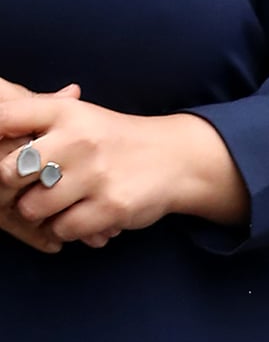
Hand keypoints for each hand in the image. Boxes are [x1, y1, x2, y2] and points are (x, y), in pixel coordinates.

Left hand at [0, 94, 248, 247]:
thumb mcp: (78, 116)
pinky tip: (81, 216)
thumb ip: (33, 115)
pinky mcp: (111, 206)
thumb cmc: (114, 140)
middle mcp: (79, 139)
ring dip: (40, 213)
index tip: (3, 155)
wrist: (179, 159)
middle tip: (27, 189)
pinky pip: (63, 229)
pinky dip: (67, 229)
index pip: (4, 118)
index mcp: (65, 112)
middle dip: (12, 188)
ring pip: (32, 208)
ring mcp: (96, 174)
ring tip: (57, 205)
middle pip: (8, 171)